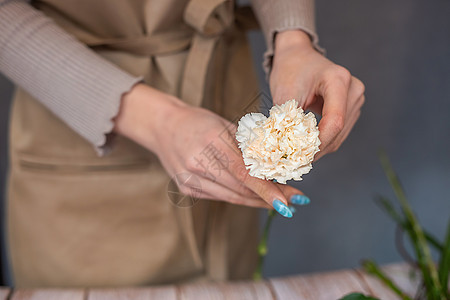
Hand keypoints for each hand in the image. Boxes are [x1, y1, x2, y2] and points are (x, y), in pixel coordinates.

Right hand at [115, 84, 304, 216]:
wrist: (162, 127)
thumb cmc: (198, 122)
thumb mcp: (225, 125)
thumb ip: (248, 146)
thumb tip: (277, 166)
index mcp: (211, 142)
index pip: (245, 173)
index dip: (268, 190)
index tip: (290, 202)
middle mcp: (198, 164)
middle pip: (241, 189)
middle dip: (270, 197)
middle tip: (294, 201)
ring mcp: (190, 180)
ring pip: (232, 197)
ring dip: (258, 201)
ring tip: (280, 202)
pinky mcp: (187, 189)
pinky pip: (221, 197)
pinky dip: (240, 197)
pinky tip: (256, 197)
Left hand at [270, 30, 364, 159]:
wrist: (297, 56)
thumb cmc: (290, 70)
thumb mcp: (284, 93)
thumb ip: (286, 119)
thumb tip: (283, 148)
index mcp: (338, 80)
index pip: (334, 120)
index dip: (319, 142)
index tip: (301, 156)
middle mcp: (353, 88)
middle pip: (339, 130)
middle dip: (317, 148)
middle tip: (296, 161)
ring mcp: (355, 98)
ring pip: (340, 135)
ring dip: (320, 147)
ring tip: (299, 154)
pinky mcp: (351, 107)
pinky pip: (339, 132)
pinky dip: (324, 142)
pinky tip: (308, 146)